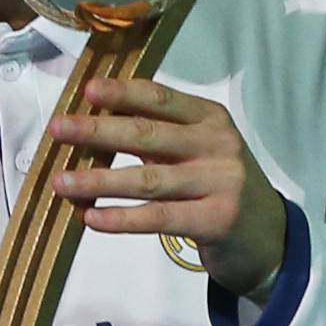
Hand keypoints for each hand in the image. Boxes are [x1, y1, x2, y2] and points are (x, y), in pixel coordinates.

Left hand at [47, 76, 286, 301]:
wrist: (267, 235)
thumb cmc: (218, 184)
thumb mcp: (199, 149)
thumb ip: (159, 134)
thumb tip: (94, 123)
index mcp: (210, 118)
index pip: (161, 98)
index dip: (123, 93)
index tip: (87, 90)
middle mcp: (217, 145)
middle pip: (148, 135)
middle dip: (98, 131)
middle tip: (57, 129)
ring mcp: (219, 183)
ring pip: (147, 180)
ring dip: (99, 180)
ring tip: (61, 183)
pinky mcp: (215, 221)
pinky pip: (159, 217)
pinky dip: (122, 218)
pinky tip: (92, 217)